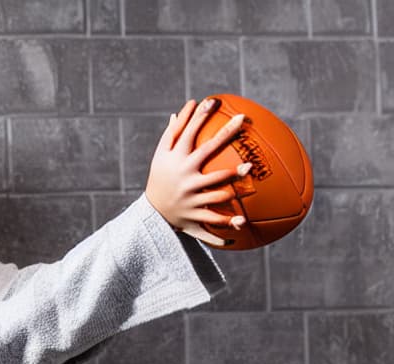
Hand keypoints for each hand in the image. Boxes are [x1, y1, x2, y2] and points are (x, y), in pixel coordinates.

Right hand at [145, 98, 250, 246]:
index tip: (214, 101)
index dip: (200, 116)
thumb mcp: (161, 156)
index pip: (189, 134)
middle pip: (206, 154)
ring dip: (232, 184)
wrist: (152, 213)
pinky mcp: (194, 217)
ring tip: (249, 173)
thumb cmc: (160, 178)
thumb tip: (186, 107)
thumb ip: (173, 133)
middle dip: (223, 137)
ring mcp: (190, 198)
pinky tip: (243, 222)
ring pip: (215, 191)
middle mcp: (184, 177)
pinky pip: (212, 221)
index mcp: (177, 160)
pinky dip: (227, 224)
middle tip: (240, 121)